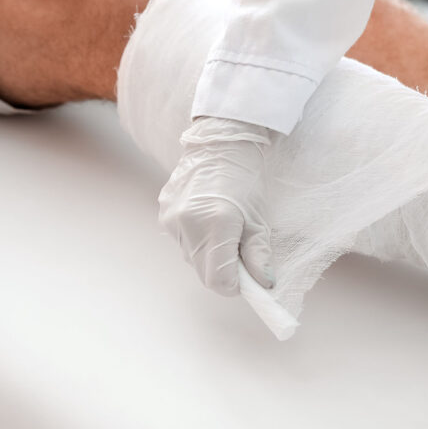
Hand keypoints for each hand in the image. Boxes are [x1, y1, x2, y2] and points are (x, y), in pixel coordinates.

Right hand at [158, 117, 276, 295]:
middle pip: (203, 272)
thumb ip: (259, 255)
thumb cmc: (244, 178)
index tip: (248, 278)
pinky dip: (196, 239)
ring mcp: (172, 220)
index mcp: (216, 224)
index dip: (235, 285)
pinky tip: (207, 218)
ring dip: (208, 254)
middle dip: (223, 269)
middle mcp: (188, 224)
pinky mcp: (164, 214)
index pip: (218, 280)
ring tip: (224, 229)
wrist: (219, 144)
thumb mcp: (258, 218)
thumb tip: (263, 284)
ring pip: (191, 258)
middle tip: (239, 249)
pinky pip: (182, 241)